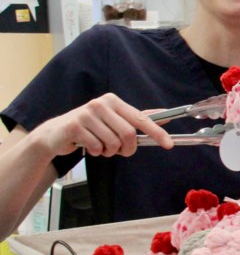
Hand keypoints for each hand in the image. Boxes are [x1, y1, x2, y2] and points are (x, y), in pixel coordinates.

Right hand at [32, 93, 172, 156]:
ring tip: (101, 147)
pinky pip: (97, 147)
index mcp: (113, 101)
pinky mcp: (75, 126)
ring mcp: (87, 114)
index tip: (169, 144)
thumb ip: (136, 119)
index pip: (141, 118)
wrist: (56, 133)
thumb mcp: (113, 119)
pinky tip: (89, 146)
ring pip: (112, 143)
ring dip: (110, 152)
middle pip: (128, 134)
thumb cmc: (90, 127)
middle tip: (121, 151)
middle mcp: (101, 104)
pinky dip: (97, 152)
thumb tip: (165, 116)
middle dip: (128, 148)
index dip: (157, 132)